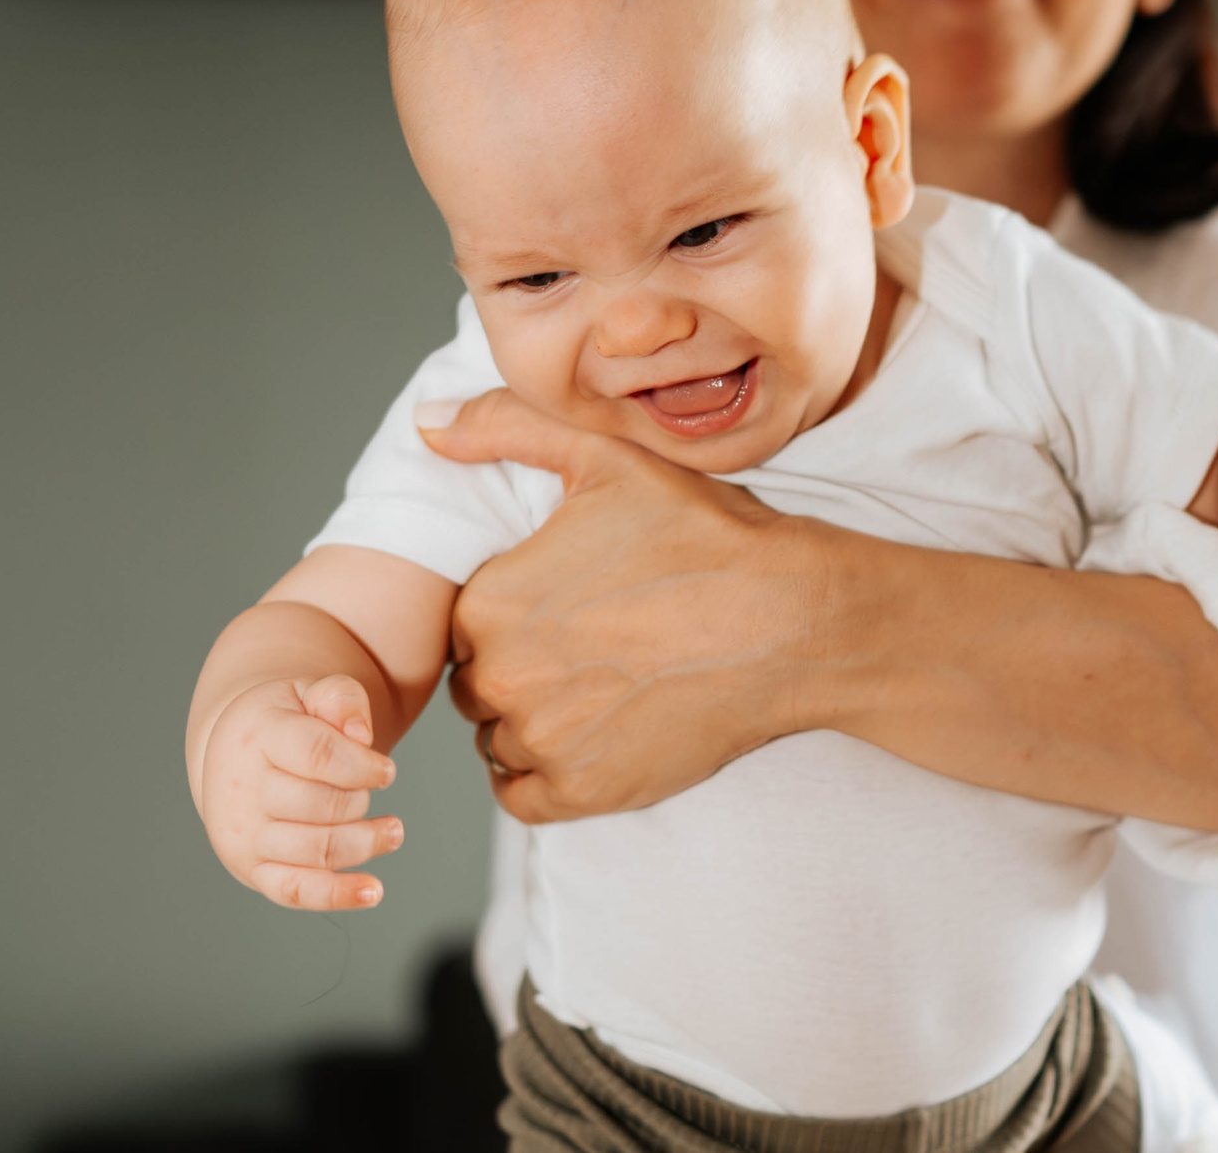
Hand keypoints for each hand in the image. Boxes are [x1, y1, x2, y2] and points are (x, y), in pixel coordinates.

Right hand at [195, 674, 401, 910]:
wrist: (232, 755)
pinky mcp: (251, 869)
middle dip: (359, 799)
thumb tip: (360, 734)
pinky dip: (336, 895)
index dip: (361, 766)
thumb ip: (340, 699)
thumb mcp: (309, 692)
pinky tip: (373, 891)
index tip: (388, 772)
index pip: (317, 754)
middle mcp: (242, 789)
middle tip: (368, 789)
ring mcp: (243, 834)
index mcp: (257, 736)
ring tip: (392, 831)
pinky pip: (295, 891)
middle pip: (323, 805)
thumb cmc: (283, 721)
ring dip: (365, 842)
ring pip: (317, 849)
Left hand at [420, 389, 824, 823]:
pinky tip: (592, 735)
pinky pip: (520, 793)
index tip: (566, 602)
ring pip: (499, 738)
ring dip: (533, 720)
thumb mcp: (606, 459)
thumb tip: (426, 424)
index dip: (512, 611)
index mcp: (489, 602)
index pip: (464, 623)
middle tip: (591, 643)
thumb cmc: (705, 536)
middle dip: (519, 666)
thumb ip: (505, 431)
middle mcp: (502, 679)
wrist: (791, 620)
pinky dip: (543, 773)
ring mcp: (542, 741)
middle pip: (478, 682)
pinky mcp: (584, 791)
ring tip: (601, 685)